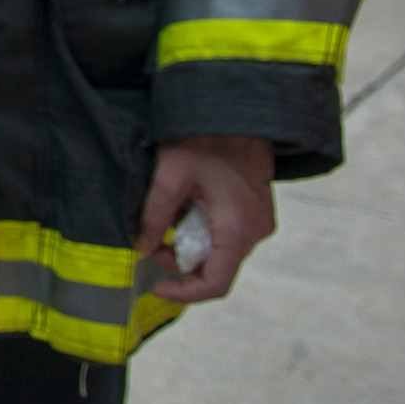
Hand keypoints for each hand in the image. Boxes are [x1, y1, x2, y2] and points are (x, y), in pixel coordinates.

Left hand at [139, 134, 274, 301]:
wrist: (238, 111)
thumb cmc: (203, 139)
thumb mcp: (168, 176)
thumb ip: (154, 217)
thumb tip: (143, 248)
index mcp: (238, 229)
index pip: (215, 284)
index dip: (184, 293)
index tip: (156, 286)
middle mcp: (256, 231)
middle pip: (217, 268)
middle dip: (180, 262)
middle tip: (153, 240)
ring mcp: (261, 221)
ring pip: (222, 252)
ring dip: (192, 245)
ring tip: (169, 217)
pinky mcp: (258, 210)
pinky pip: (229, 235)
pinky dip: (205, 232)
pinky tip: (188, 208)